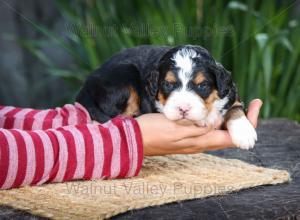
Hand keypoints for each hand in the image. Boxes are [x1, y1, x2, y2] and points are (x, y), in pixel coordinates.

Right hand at [136, 99, 262, 155]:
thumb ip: (200, 127)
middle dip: (240, 117)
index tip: (254, 104)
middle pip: (229, 133)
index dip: (250, 123)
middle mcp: (201, 143)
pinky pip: (206, 127)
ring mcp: (193, 140)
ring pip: (218, 130)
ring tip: (229, 100)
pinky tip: (209, 106)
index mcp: (202, 142)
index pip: (235, 137)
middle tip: (242, 98)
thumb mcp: (177, 127)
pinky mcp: (185, 134)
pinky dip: (213, 117)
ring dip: (227, 116)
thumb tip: (220, 123)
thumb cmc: (154, 132)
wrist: (135, 139)